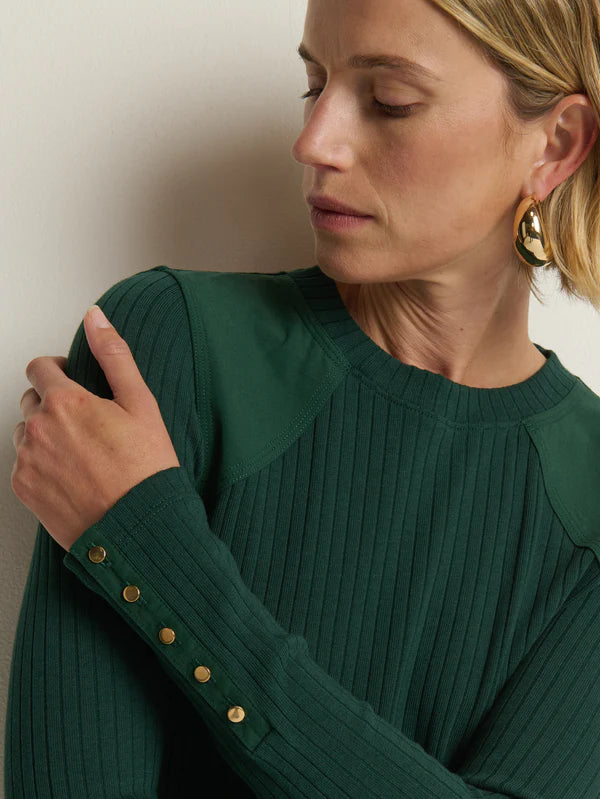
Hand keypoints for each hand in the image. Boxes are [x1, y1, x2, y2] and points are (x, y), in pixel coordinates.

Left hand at [11, 305, 180, 551]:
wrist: (139, 529)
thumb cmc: (146, 469)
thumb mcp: (141, 403)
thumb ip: (113, 355)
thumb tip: (95, 317)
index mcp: (65, 402)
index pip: (39, 367)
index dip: (57, 369)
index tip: (72, 380)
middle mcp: (38, 428)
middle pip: (31, 399)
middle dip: (52, 402)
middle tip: (85, 421)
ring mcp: (27, 461)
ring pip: (25, 433)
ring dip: (45, 433)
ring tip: (81, 451)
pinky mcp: (24, 490)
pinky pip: (24, 465)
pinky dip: (42, 464)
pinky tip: (73, 474)